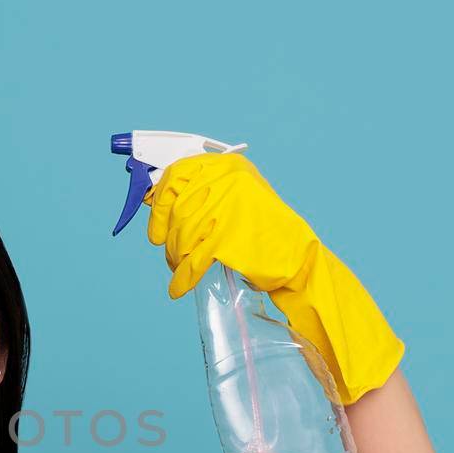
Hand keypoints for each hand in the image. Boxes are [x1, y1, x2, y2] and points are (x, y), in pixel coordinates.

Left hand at [145, 152, 404, 404]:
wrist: (299, 260)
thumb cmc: (264, 232)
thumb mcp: (234, 199)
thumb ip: (202, 194)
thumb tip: (154, 201)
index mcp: (227, 166)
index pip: (175, 175)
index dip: (158, 202)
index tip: (154, 224)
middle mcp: (224, 180)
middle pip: (174, 210)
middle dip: (166, 237)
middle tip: (168, 253)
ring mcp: (224, 208)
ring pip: (178, 235)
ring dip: (174, 257)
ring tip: (179, 269)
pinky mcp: (224, 236)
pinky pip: (189, 259)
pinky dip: (181, 277)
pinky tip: (179, 286)